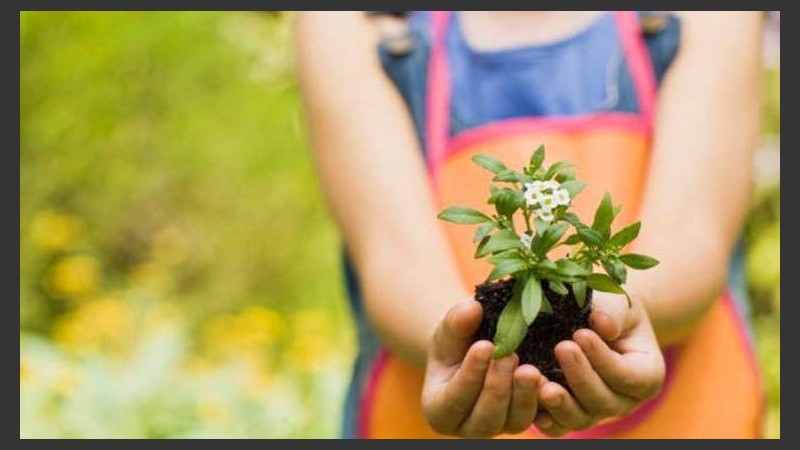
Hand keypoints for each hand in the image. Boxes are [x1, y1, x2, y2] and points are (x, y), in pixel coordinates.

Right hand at [421, 301, 544, 437]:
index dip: (470, 375)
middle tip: (509, 356)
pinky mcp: (524, 419)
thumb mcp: (450, 329)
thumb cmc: (456, 341)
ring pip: (515, 421)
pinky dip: (545, 400)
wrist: (475, 349)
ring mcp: (500, 426)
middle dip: (498, 387)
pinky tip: (549, 379)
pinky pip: (539, 418)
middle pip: (485, 418)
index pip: (454, 400)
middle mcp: (469, 427)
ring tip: (530, 369)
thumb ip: (456, 321)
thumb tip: (472, 309)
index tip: (485, 347)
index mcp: (440, 410)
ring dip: (524, 395)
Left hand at [533, 292, 665, 436]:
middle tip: (561, 348)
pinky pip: (557, 427)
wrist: (595, 321)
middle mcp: (623, 401)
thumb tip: (601, 322)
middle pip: (604, 402)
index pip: (628, 376)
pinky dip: (544, 418)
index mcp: (646, 375)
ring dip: (560, 403)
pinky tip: (531, 401)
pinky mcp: (569, 415)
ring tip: (542, 383)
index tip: (581, 334)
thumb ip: (614, 313)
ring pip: (580, 419)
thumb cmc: (611, 311)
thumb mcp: (619, 305)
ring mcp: (595, 412)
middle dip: (580, 377)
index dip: (604, 359)